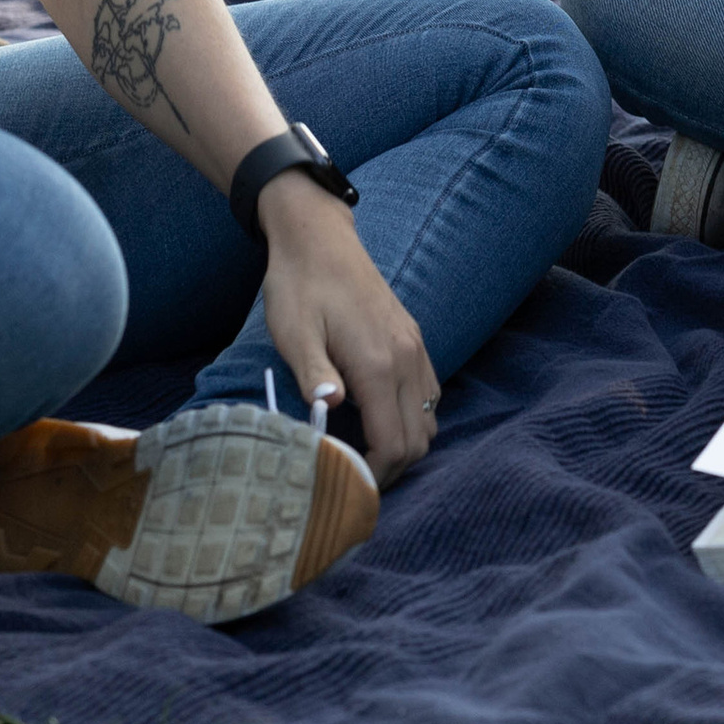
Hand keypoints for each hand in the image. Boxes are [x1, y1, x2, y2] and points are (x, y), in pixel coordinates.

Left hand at [256, 173, 439, 485]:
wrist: (320, 239)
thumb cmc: (299, 287)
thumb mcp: (293, 333)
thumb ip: (314, 375)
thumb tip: (328, 413)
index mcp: (377, 364)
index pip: (393, 442)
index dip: (374, 474)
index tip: (345, 485)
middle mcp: (406, 359)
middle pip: (418, 439)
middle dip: (391, 468)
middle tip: (353, 478)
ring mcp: (416, 348)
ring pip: (430, 419)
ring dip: (404, 444)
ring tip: (365, 453)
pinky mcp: (415, 339)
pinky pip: (430, 393)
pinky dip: (413, 418)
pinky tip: (380, 417)